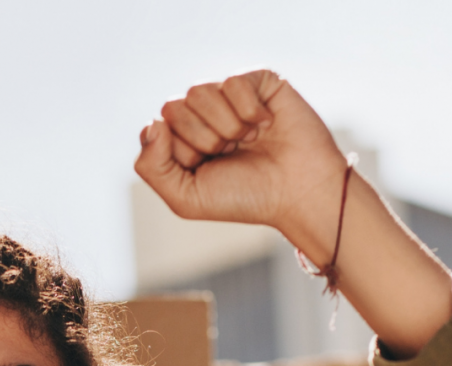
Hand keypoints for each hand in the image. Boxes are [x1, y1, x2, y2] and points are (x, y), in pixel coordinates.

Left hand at [135, 70, 348, 245]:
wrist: (299, 193)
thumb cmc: (246, 198)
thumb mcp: (187, 198)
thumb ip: (152, 166)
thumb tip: (153, 123)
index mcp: (183, 138)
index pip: (158, 128)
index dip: (183, 152)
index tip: (209, 168)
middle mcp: (204, 114)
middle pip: (175, 107)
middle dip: (203, 140)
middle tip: (231, 154)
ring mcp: (230, 97)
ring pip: (200, 92)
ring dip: (226, 127)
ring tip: (249, 141)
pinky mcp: (258, 82)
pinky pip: (233, 83)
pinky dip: (250, 111)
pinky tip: (266, 125)